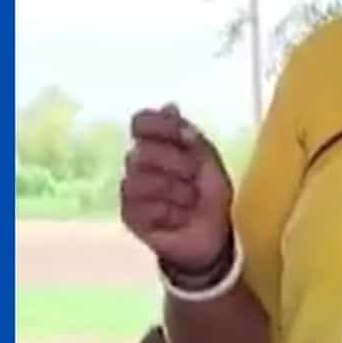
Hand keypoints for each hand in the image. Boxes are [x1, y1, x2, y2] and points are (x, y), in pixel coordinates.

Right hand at [121, 104, 232, 270]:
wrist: (212, 236)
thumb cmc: (210, 194)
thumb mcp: (210, 162)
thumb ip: (190, 136)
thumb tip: (170, 106)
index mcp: (158, 142)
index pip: (141, 121)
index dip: (161, 126)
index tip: (187, 136)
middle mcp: (139, 161)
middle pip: (143, 151)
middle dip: (178, 165)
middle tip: (195, 177)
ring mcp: (131, 188)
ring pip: (143, 181)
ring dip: (177, 193)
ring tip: (190, 201)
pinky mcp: (129, 215)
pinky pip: (145, 208)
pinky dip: (171, 214)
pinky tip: (179, 218)